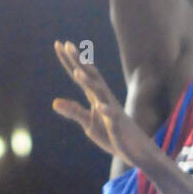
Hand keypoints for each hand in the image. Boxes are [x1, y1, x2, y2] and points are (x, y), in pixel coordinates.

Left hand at [53, 41, 153, 171]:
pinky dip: (106, 111)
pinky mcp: (117, 126)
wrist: (138, 150)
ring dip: (89, 82)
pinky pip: (112, 117)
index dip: (69, 61)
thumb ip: (74, 111)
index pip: (80, 75)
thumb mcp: (89, 124)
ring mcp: (111, 111)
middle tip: (67, 45)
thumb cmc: (112, 134)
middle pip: (90, 77)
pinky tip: (99, 106)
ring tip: (77, 71)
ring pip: (100, 93)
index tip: (59, 44)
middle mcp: (104, 99)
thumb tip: (54, 102)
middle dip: (79, 62)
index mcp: (95, 97)